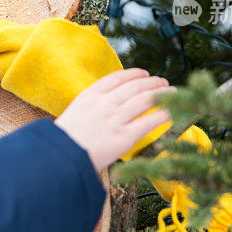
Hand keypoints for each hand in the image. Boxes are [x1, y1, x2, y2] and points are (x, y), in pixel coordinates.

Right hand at [55, 69, 172, 170]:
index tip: (144, 73)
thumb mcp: (74, 113)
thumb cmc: (64, 140)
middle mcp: (104, 103)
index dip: (134, 74)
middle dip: (152, 82)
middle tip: (162, 82)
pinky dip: (162, 115)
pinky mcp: (124, 137)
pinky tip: (171, 113)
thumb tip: (110, 103)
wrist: (60, 158)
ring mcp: (115, 119)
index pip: (117, 78)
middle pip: (134, 87)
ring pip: (145, 100)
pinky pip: (148, 122)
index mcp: (90, 95)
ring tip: (171, 93)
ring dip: (161, 94)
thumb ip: (91, 105)